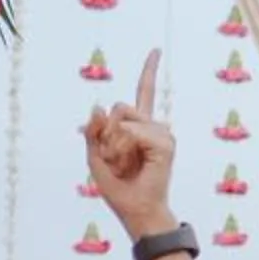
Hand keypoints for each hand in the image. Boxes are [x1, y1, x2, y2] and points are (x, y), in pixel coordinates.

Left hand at [82, 51, 179, 240]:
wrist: (134, 209)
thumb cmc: (118, 187)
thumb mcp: (94, 157)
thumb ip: (93, 132)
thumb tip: (97, 106)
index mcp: (138, 127)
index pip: (144, 93)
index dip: (149, 71)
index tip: (155, 50)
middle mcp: (153, 126)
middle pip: (119, 107)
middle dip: (106, 134)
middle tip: (115, 159)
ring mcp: (161, 134)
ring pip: (122, 120)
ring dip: (113, 145)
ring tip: (125, 164)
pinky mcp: (166, 143)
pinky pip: (131, 132)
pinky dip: (122, 149)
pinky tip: (133, 164)